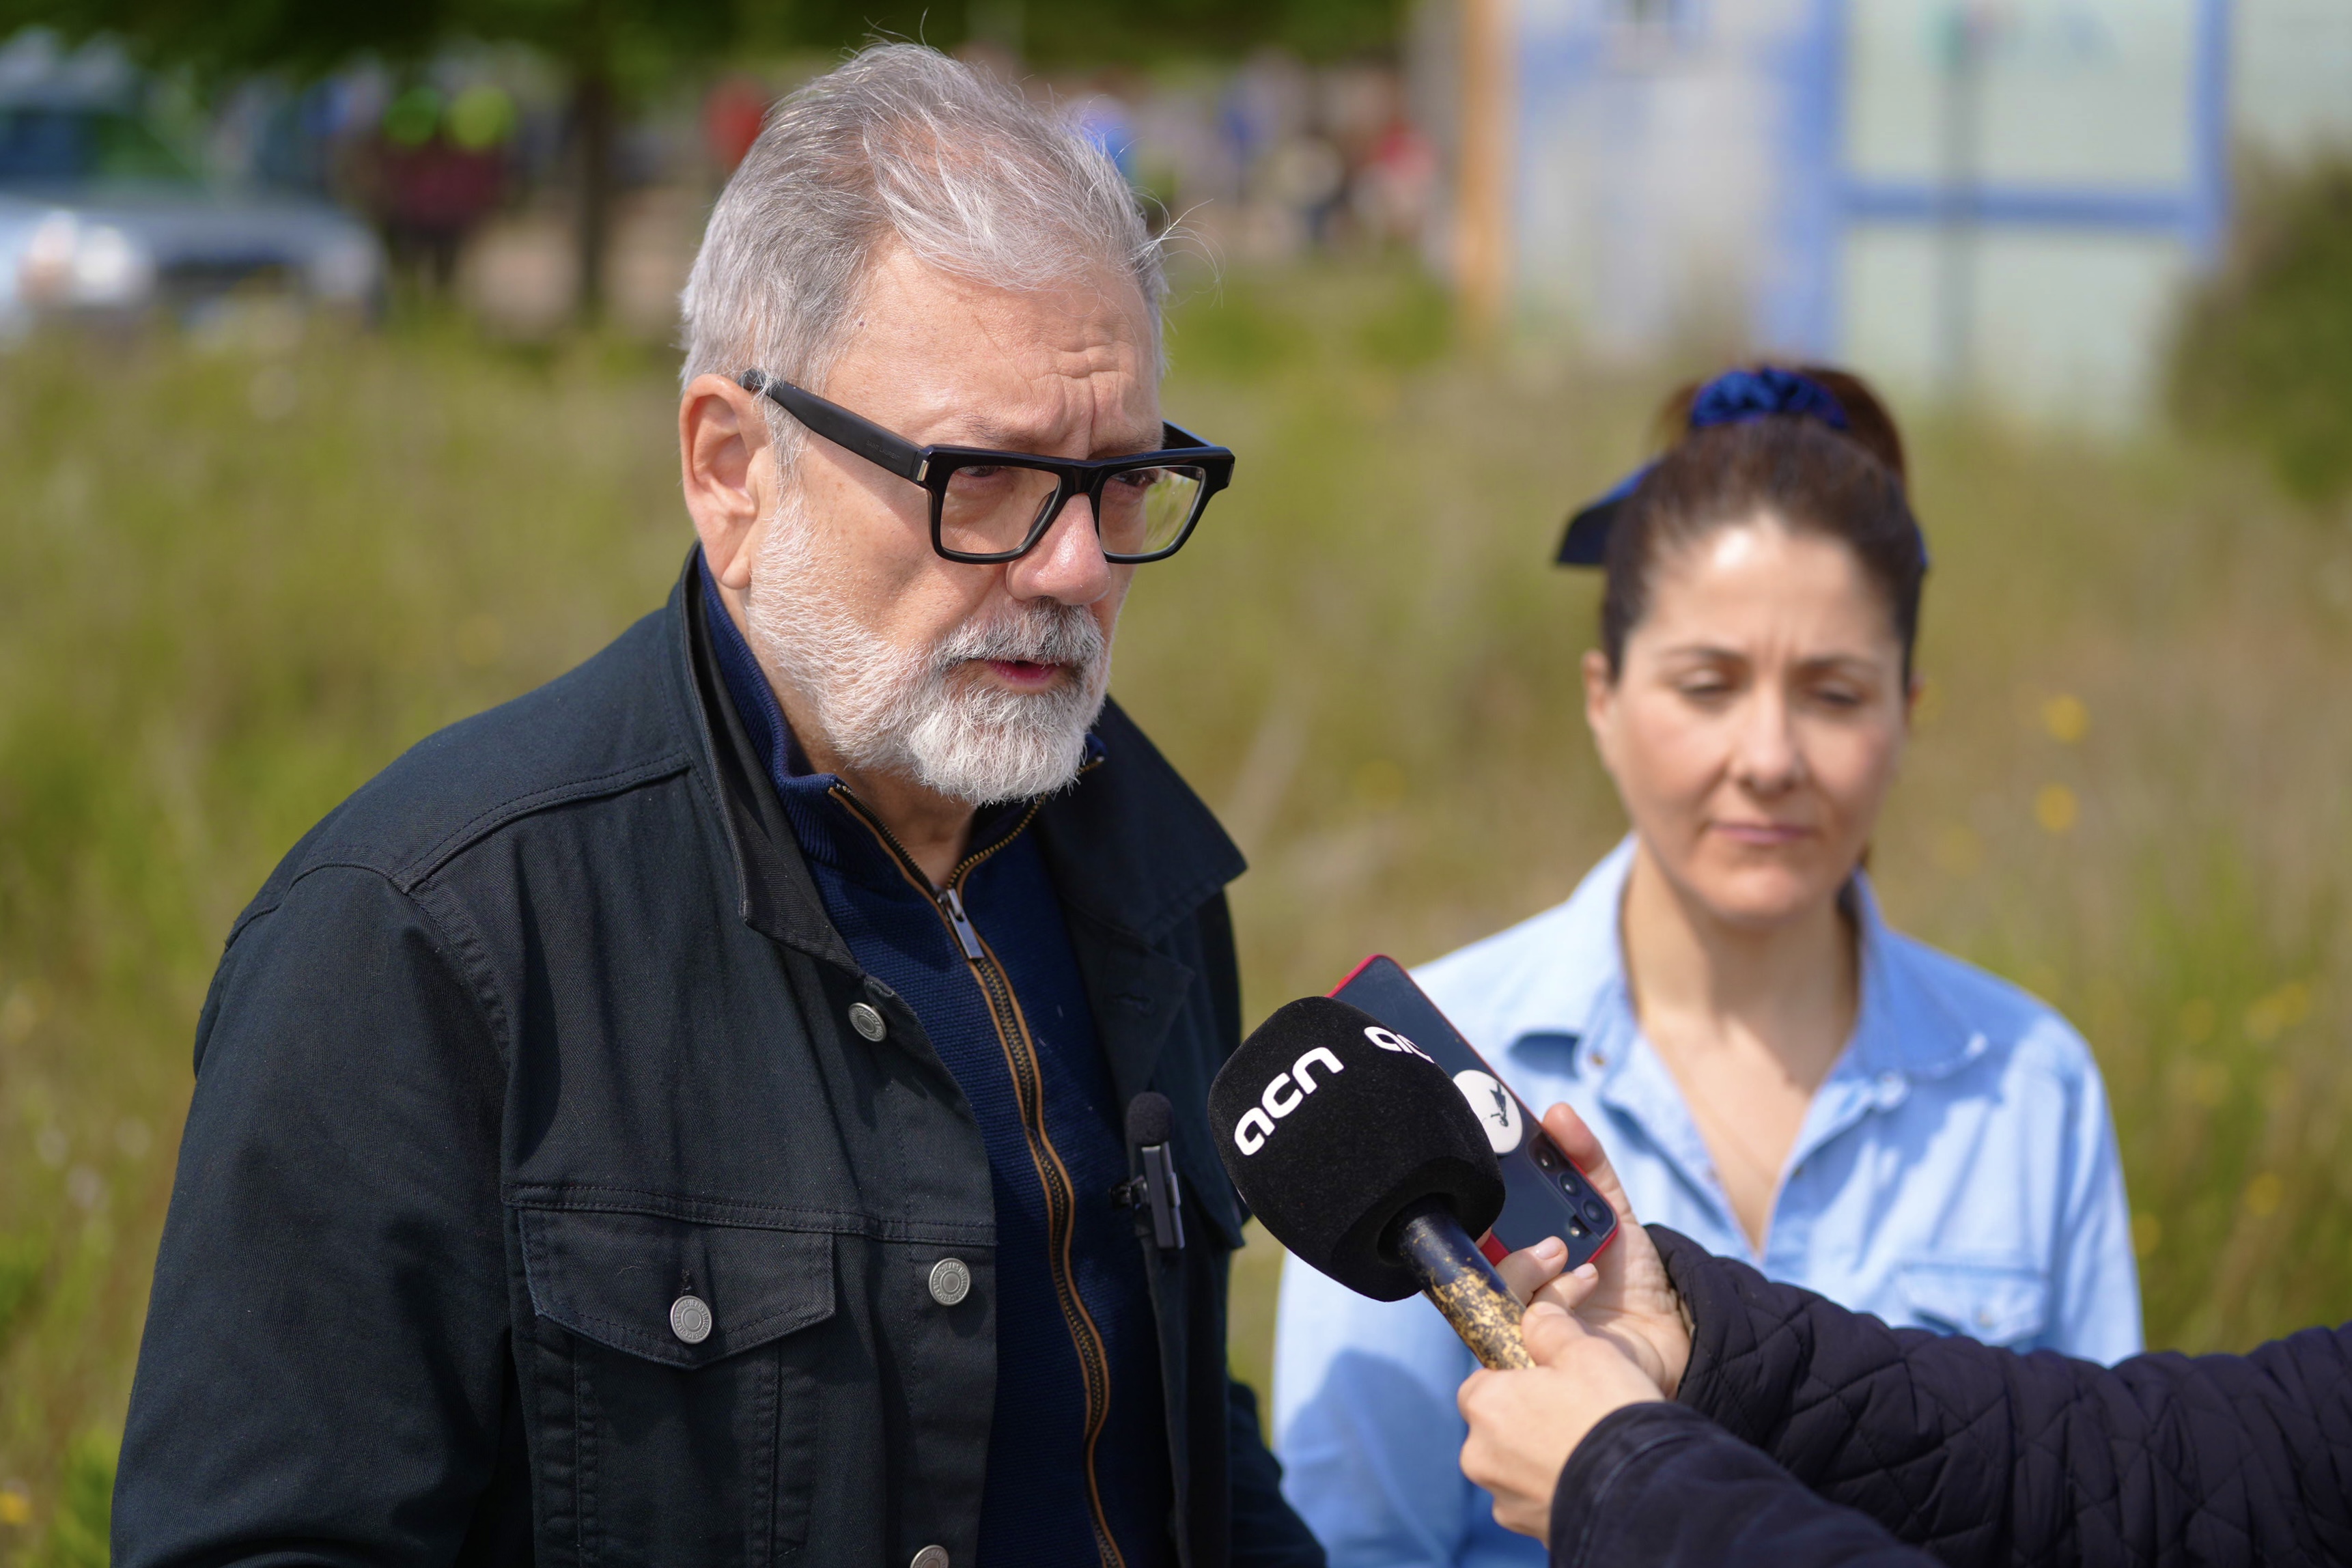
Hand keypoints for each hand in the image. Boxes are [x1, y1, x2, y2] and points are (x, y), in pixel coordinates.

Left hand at [1457, 1300, 1664, 1539]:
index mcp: (1483, 1404)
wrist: (1644, 1492)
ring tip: (1588, 1445)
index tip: (1550, 1380)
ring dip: (1543, 1456)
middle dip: (1530, 1418)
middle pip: (1499, 1425)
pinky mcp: (1529, 1528)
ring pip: (1518, 1465)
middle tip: (1575, 1412)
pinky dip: (1558, 1487)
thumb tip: (1536, 1314)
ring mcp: (1503, 1497)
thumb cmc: (1608, 1412)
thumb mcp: (1585, 1350)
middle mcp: (1480, 1454)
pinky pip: (1537, 1498)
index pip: (1485, 1382)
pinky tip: (1590, 1476)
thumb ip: (1550, 1326)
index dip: (1518, 1376)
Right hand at [1492, 1103, 1690, 1396]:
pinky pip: (1527, 1322)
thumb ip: (1587, 1158)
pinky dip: (1558, 1295)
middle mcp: (1503, 1281)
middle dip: (1485, 1226)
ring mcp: (1516, 1318)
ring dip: (1527, 1264)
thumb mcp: (1611, 1206)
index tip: (1477, 1159)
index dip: (1466, 1191)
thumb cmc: (1629, 1272)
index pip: (1469, 1216)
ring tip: (1565, 1251)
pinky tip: (1587, 1281)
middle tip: (1513, 1213)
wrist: (1668, 1331)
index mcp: (1509, 1244)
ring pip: (1492, 1287)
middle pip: (1466, 1253)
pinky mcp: (1536, 1353)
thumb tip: (1557, 1111)